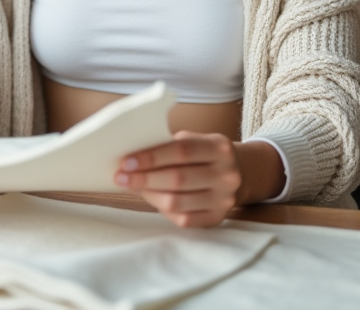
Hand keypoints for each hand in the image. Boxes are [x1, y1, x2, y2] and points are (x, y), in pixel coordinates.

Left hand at [114, 131, 243, 227]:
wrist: (239, 173)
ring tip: (132, 187)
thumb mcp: (195, 140)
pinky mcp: (217, 218)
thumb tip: (133, 156)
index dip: (152, 156)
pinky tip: (151, 198)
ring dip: (149, 194)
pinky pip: (183, 218)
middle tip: (121, 177)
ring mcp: (224, 199)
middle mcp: (227, 174)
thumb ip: (170, 145)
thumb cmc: (205, 154)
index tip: (127, 161)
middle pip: (177, 178)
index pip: (182, 151)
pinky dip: (161, 208)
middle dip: (144, 178)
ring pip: (177, 202)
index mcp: (220, 148)